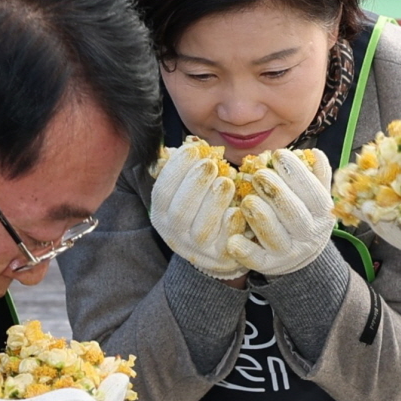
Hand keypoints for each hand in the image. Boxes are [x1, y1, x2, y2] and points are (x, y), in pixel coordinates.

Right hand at [150, 149, 248, 282]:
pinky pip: (227, 241)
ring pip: (203, 228)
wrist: (217, 249)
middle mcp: (175, 235)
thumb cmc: (202, 209)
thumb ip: (186, 171)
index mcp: (162, 214)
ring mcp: (198, 249)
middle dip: (195, 183)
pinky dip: (231, 222)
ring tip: (227, 182)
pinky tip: (238, 206)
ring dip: (214, 201)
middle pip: (180, 212)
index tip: (193, 149)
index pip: (162, 192)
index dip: (176, 170)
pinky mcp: (221, 257)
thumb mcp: (186, 192)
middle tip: (211, 164)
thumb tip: (193, 143)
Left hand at [227, 147, 335, 276]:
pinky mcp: (268, 265)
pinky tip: (233, 240)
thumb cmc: (304, 213)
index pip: (314, 193)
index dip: (297, 173)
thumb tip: (315, 154)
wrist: (299, 253)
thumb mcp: (316, 196)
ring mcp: (288, 252)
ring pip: (275, 237)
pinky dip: (245, 252)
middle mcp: (309, 236)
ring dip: (261, 218)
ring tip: (247, 200)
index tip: (278, 154)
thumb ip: (317, 175)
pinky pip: (257, 260)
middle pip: (294, 214)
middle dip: (276, 191)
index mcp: (322, 214)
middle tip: (258, 174)